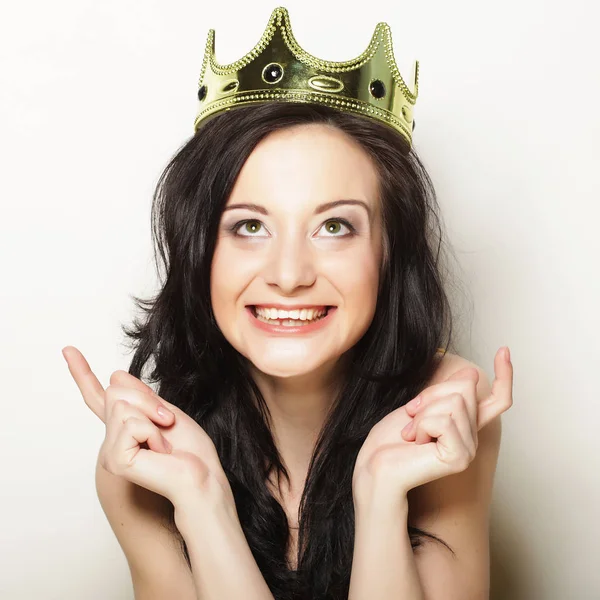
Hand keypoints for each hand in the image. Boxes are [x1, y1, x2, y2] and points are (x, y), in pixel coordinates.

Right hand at [63, 345, 234, 511]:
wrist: (202, 476)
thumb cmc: (191, 450)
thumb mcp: (165, 411)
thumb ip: (140, 396)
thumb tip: (116, 373)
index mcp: (124, 426)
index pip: (98, 396)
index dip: (82, 373)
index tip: (68, 349)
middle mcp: (112, 438)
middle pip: (115, 390)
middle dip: (147, 399)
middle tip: (167, 423)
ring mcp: (111, 451)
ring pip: (121, 404)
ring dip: (153, 415)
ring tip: (163, 442)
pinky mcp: (115, 460)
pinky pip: (130, 423)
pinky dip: (152, 431)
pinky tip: (159, 452)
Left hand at [352, 348, 512, 500]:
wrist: (373, 468)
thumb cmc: (390, 441)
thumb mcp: (419, 406)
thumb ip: (446, 393)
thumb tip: (471, 373)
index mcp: (464, 425)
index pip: (497, 400)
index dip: (504, 375)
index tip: (503, 350)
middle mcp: (471, 437)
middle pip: (465, 387)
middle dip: (431, 394)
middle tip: (411, 418)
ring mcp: (468, 448)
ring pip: (454, 401)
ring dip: (423, 412)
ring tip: (411, 435)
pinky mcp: (459, 457)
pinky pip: (444, 419)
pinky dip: (422, 425)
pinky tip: (416, 444)